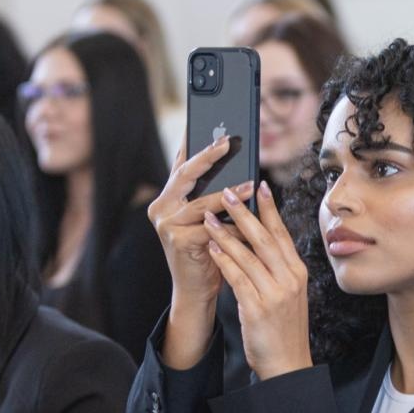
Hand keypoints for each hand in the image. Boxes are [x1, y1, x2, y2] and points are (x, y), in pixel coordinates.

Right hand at [147, 138, 256, 307]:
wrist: (196, 290)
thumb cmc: (207, 252)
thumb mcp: (208, 219)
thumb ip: (213, 196)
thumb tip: (240, 171)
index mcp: (168, 198)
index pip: (181, 164)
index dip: (192, 143)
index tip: (205, 122)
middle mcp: (162, 207)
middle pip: (186, 174)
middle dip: (207, 156)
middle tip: (227, 141)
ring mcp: (167, 224)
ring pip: (201, 202)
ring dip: (229, 193)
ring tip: (251, 184)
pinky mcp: (178, 241)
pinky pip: (212, 228)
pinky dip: (233, 225)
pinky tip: (250, 221)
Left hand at [202, 181, 311, 380]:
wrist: (287, 364)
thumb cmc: (283, 329)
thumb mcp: (287, 294)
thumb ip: (275, 269)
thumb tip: (257, 242)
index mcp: (297, 272)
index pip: (282, 234)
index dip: (270, 209)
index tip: (259, 186)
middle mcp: (290, 279)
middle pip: (265, 238)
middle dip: (245, 212)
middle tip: (228, 192)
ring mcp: (275, 293)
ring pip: (248, 255)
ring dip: (227, 232)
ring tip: (210, 216)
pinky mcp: (258, 308)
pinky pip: (238, 277)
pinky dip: (224, 260)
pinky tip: (212, 247)